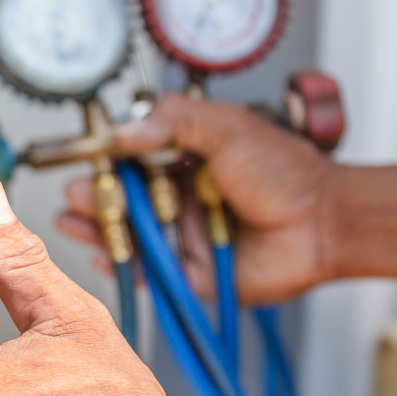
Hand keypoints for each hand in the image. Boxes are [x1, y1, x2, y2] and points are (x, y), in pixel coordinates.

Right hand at [57, 94, 337, 304]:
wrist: (324, 222)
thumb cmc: (286, 173)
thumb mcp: (226, 127)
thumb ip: (173, 121)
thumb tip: (122, 131)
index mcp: (186, 161)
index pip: (132, 160)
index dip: (105, 162)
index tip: (84, 159)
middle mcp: (179, 199)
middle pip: (122, 201)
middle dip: (92, 198)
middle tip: (73, 193)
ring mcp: (181, 237)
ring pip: (129, 236)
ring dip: (97, 229)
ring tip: (72, 220)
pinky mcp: (188, 273)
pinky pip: (146, 273)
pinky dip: (121, 265)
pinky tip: (101, 253)